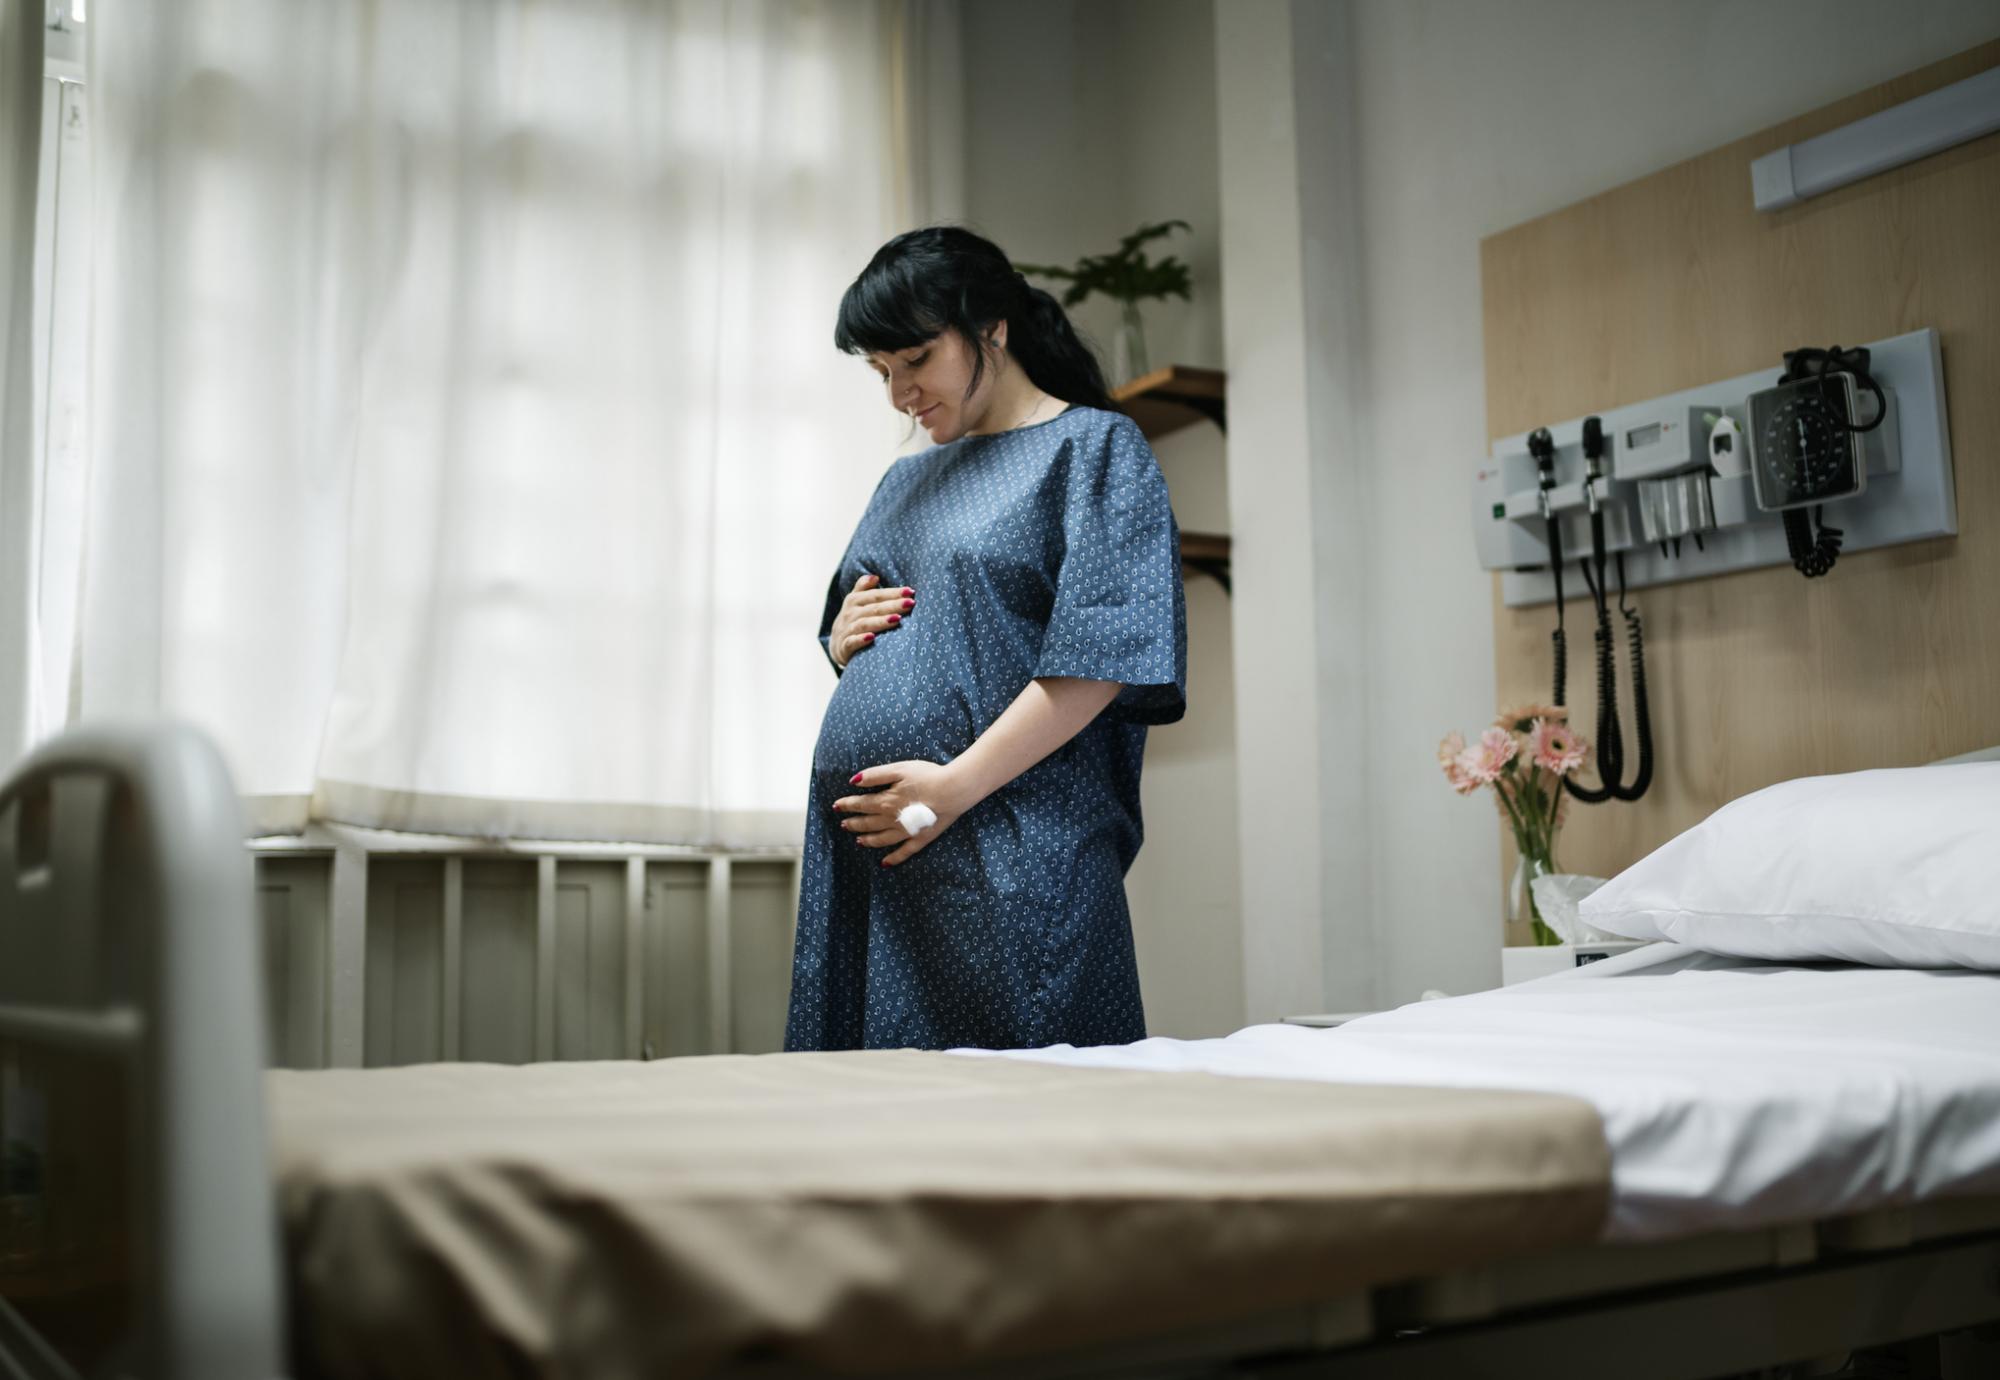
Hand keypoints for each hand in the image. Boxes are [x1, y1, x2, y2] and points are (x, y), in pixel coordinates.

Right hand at [829, 573, 915, 667]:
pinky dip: (860, 639)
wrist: (836, 645)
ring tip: (897, 619)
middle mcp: (849, 614)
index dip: (893, 593)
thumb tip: (875, 577)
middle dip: (892, 605)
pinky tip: (872, 638)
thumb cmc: (853, 620)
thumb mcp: (855, 602)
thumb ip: (863, 587)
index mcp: (854, 600)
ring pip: (864, 624)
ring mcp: (846, 630)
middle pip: (874, 608)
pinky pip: (851, 642)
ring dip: (880, 621)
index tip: (910, 592)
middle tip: (910, 603)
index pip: (876, 595)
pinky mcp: (843, 647)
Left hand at [833, 760, 973, 866]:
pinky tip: (885, 864)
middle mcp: (891, 820)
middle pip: (868, 823)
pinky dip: (893, 859)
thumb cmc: (928, 776)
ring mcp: (906, 832)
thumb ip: (875, 775)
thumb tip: (853, 781)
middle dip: (854, 823)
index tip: (836, 806)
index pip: (860, 804)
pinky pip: (903, 853)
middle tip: (844, 824)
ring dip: (868, 841)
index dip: (847, 805)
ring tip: (858, 841)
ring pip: (881, 840)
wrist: (954, 790)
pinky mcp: (920, 839)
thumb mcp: (899, 769)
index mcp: (885, 801)